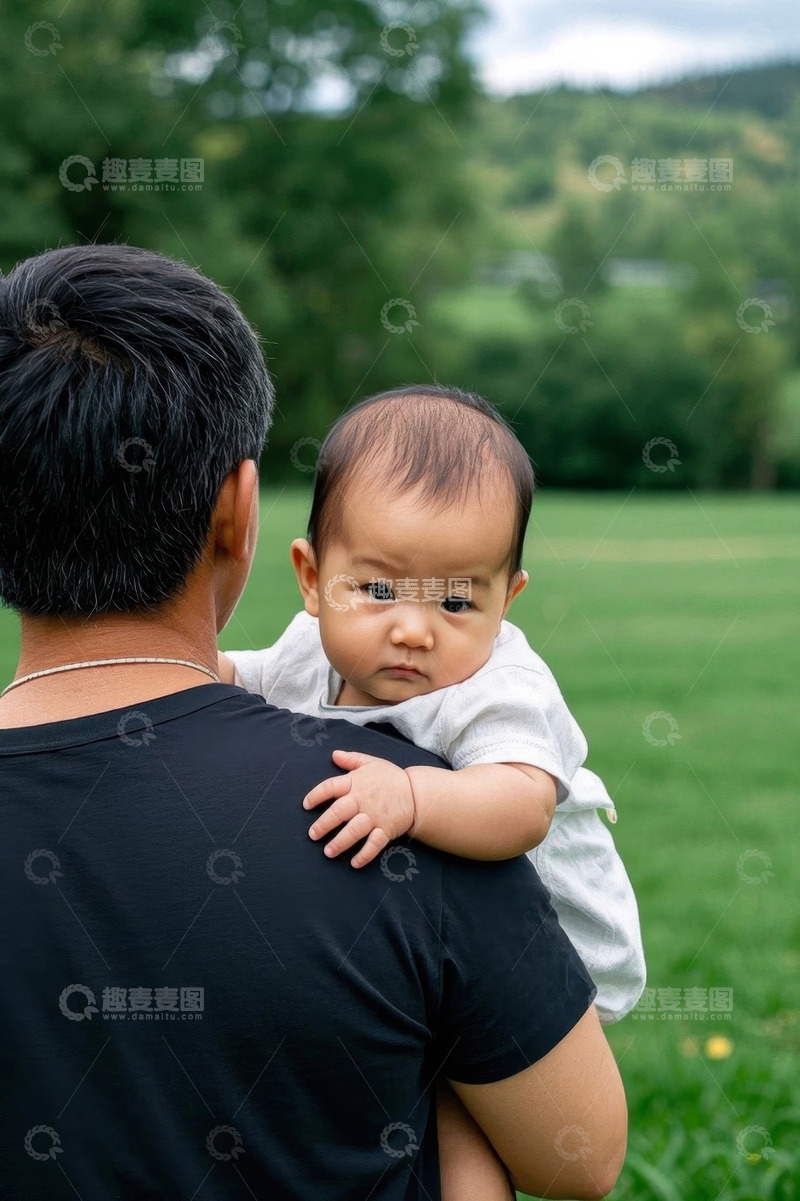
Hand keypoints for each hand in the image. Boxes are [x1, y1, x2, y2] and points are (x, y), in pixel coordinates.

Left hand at [303, 749, 415, 867]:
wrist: (416, 792)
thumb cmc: (390, 778)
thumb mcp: (371, 762)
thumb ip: (351, 759)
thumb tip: (333, 754)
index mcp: (356, 782)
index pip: (330, 787)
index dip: (316, 795)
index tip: (306, 805)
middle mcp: (363, 800)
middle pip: (338, 812)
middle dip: (323, 825)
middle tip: (312, 835)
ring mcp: (375, 816)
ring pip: (354, 831)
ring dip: (339, 842)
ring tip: (328, 852)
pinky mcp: (386, 829)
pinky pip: (374, 844)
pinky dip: (364, 854)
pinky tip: (354, 863)